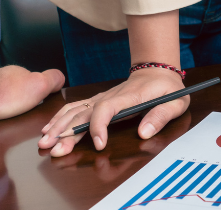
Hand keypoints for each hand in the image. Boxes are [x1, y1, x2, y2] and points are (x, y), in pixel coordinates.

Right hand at [37, 67, 186, 156]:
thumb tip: (144, 132)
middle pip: (85, 113)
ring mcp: (101, 97)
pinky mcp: (97, 100)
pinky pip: (75, 108)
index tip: (99, 144)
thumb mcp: (175, 102)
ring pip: (75, 110)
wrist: (156, 70)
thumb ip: (161, 116)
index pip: (108, 108)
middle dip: (68, 132)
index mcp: (130, 96)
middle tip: (57, 150)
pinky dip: (59, 118)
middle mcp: (110, 96)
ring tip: (45, 142)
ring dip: (58, 126)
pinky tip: (48, 129)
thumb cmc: (167, 88)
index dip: (99, 126)